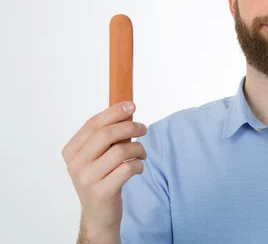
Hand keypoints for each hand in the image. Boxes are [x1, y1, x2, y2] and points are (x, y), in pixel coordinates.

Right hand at [62, 101, 146, 239]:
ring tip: (141, 153)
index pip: (93, 124)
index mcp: (71, 151)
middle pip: (106, 134)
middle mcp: (75, 164)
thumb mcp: (97, 156)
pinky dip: (139, 165)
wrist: (99, 215)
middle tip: (143, 128)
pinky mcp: (102, 192)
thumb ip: (105, 136)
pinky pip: (127, 169)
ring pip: (120, 151)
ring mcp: (87, 179)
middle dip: (130, 127)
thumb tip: (126, 109)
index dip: (114, 112)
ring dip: (138, 148)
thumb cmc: (102, 178)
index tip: (131, 105)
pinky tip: (138, 168)